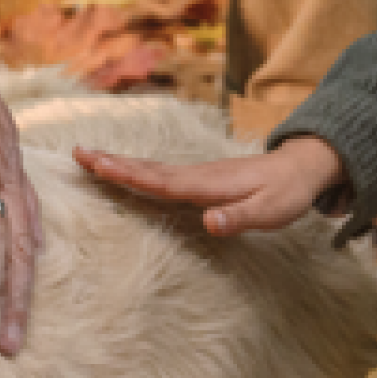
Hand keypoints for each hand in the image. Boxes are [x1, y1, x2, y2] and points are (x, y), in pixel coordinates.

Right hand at [70, 133, 341, 237]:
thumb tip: (209, 223)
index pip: (159, 181)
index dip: (127, 174)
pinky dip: (136, 170)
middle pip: (146, 168)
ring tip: (89, 158)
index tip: (98, 165)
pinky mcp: (199, 180)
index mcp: (205, 185)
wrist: (299, 169)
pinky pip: (159, 174)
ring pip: (150, 169)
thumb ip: (239, 218)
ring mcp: (196, 175)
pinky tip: (126, 171)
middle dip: (111, 162)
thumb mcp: (270, 212)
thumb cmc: (285, 194)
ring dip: (119, 163)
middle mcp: (195, 176)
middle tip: (77, 153)